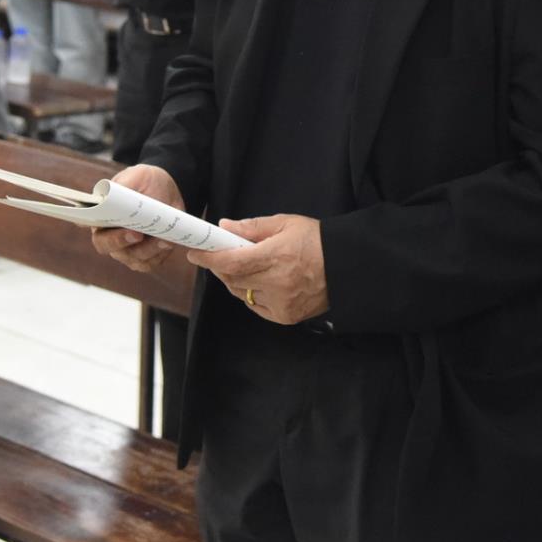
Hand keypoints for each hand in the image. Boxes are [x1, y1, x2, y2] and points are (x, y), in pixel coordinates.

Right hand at [91, 165, 187, 272]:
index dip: (88, 225)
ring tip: (162, 238)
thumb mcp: (136, 177)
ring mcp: (125, 249)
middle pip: (106, 247)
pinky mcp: (144, 257)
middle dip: (121, 242)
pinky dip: (158, 255)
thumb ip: (124, 186)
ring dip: (147, 250)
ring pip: (131, 258)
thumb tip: (108, 195)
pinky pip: (148, 263)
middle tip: (137, 234)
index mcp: (101, 215)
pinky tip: (167, 243)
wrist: (167, 191)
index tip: (100, 223)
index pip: (87, 222)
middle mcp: (109, 235)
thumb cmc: (146, 182)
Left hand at [187, 214, 327, 325]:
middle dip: (220, 267)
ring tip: (239, 266)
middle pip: (232, 279)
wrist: (346, 267)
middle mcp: (277, 283)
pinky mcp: (285, 316)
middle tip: (217, 255)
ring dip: (233, 281)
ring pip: (241, 294)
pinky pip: (255, 306)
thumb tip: (224, 227)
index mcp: (276, 256)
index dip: (209, 258)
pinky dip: (249, 294)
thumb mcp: (286, 224)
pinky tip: (257, 282)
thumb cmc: (317, 241)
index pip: (232, 262)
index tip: (195, 253)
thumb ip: (253, 228)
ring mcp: (280, 303)